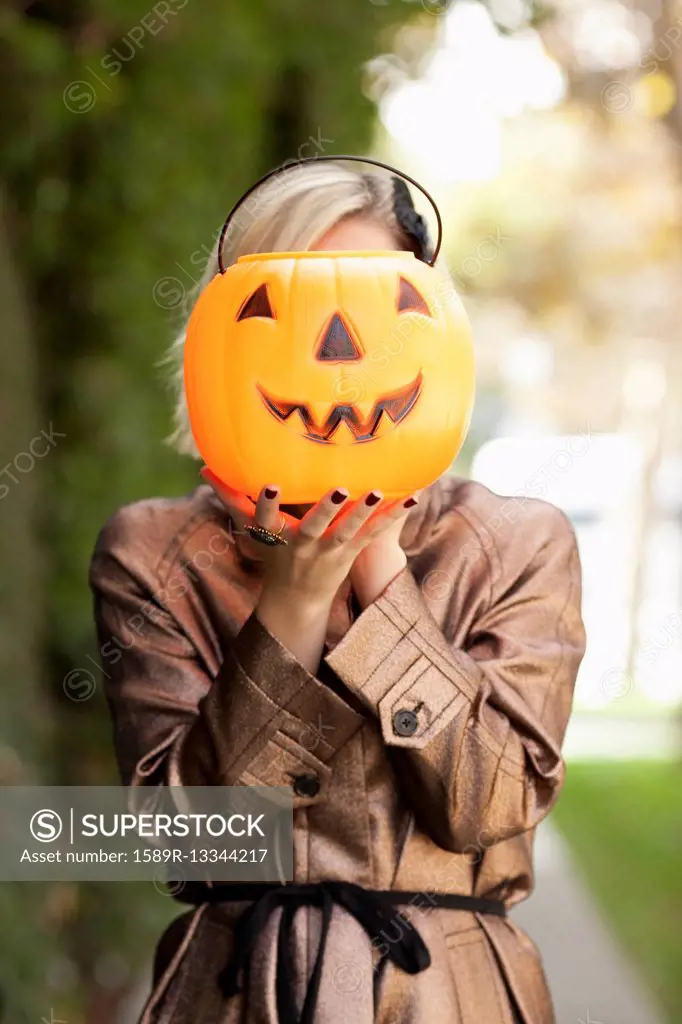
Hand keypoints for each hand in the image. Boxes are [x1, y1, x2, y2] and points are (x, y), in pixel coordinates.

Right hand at [200, 469, 417, 670]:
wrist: (297, 599)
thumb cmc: (273, 553)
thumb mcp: (250, 530)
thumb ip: (231, 497)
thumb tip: (203, 468)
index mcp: (275, 537)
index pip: (265, 520)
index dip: (266, 504)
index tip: (270, 485)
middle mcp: (303, 545)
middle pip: (313, 527)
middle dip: (324, 509)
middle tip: (339, 489)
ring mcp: (330, 551)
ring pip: (348, 531)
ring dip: (364, 512)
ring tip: (378, 491)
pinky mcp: (353, 552)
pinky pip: (375, 533)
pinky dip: (393, 516)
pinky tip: (413, 496)